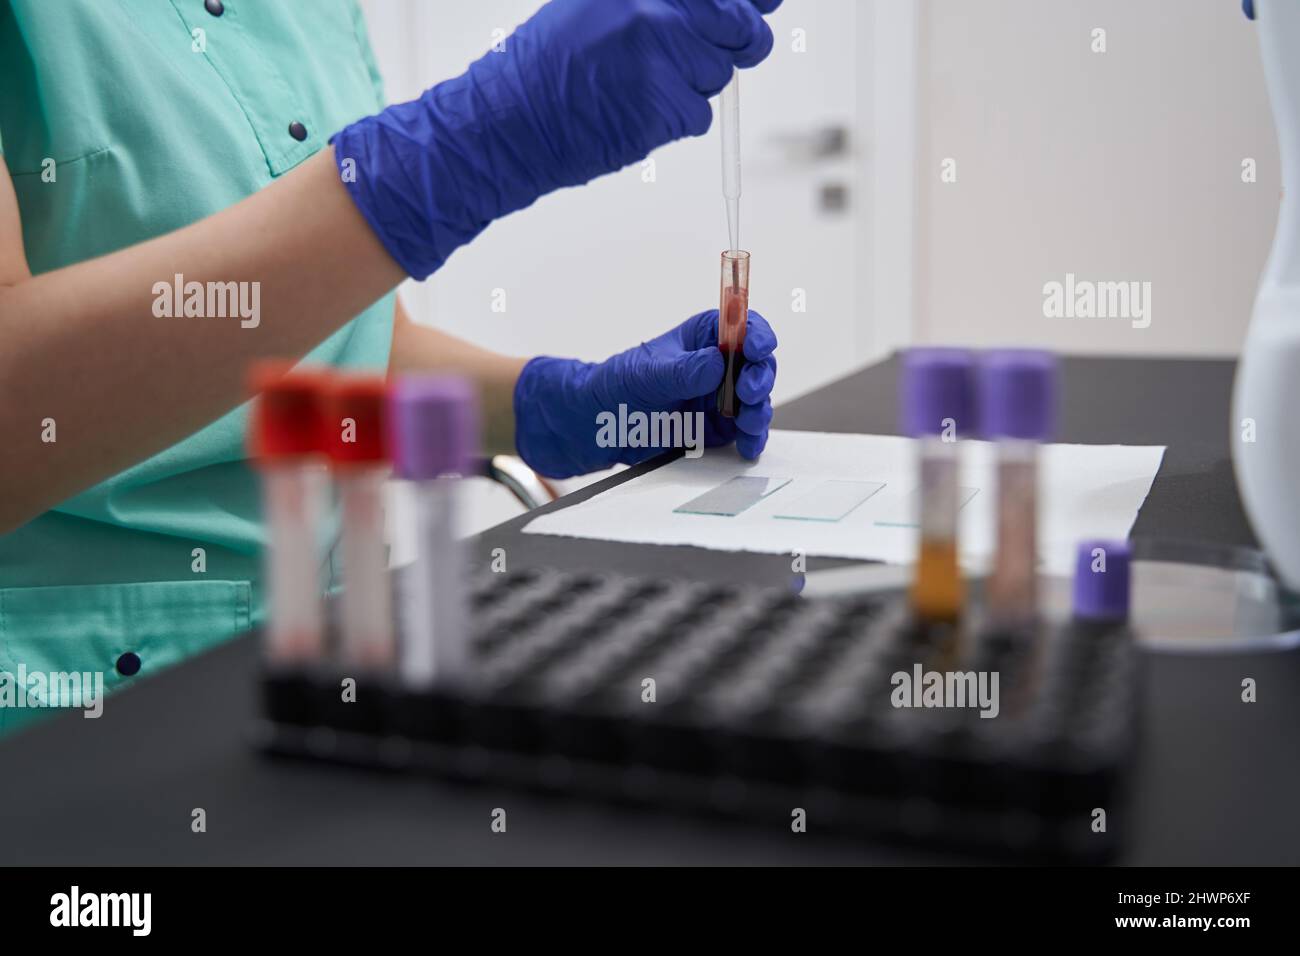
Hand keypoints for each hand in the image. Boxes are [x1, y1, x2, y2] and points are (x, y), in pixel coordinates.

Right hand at [331, 0, 781, 278]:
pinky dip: (677, 121)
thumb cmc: (544, 68)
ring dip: (694, 86)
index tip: (762, 6)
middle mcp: (654, 11)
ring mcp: (662, 57)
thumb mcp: (596, 7)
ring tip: (644, 89)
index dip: (748, 2)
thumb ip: (659, 5)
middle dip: (738, 44)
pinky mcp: (664, 105)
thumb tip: (730, 7)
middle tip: (711, 56)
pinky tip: (638, 114)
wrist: (508, 122)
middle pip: (737, 27)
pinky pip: (698, 115)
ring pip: (718, 75)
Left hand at [514, 309, 776, 477]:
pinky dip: (751, 438)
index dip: (756, 333)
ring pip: (755, 401)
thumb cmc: (616, 387)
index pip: (741, 325)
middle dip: (760, 378)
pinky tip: (749, 444)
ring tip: (748, 422)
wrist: (596, 427)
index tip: (759, 347)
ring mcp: (719, 398)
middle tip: (749, 392)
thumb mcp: (647, 375)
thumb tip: (718, 363)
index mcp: (702, 336)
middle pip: (757, 365)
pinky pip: (744, 432)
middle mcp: (717, 365)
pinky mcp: (717, 429)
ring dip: (759, 411)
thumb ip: (684, 370)